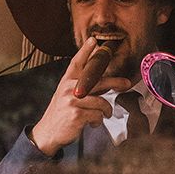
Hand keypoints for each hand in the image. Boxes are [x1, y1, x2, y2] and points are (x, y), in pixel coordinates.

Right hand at [30, 37, 130, 155]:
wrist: (48, 133)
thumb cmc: (62, 114)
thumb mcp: (68, 96)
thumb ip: (84, 88)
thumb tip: (106, 83)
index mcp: (67, 82)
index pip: (77, 63)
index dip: (86, 51)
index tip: (94, 40)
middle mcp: (68, 88)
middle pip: (98, 81)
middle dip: (115, 82)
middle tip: (126, 83)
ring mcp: (72, 101)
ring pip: (102, 102)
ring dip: (105, 111)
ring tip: (101, 115)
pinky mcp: (76, 114)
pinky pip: (98, 115)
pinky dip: (98, 121)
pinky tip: (91, 123)